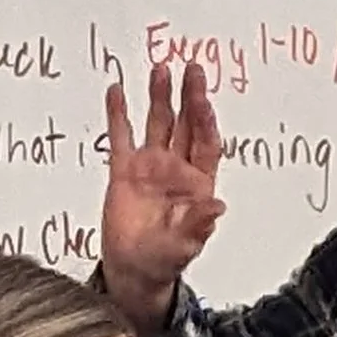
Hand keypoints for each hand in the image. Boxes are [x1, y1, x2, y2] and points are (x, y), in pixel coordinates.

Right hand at [99, 63, 225, 336]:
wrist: (133, 269)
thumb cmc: (165, 258)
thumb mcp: (185, 243)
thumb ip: (200, 224)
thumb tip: (218, 206)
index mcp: (197, 183)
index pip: (205, 143)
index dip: (205, 120)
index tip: (202, 98)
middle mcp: (176, 169)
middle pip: (185, 125)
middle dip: (189, 97)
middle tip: (191, 68)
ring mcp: (150, 167)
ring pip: (157, 124)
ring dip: (160, 98)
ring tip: (160, 69)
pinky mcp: (123, 171)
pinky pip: (121, 136)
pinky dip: (119, 114)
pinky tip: (118, 90)